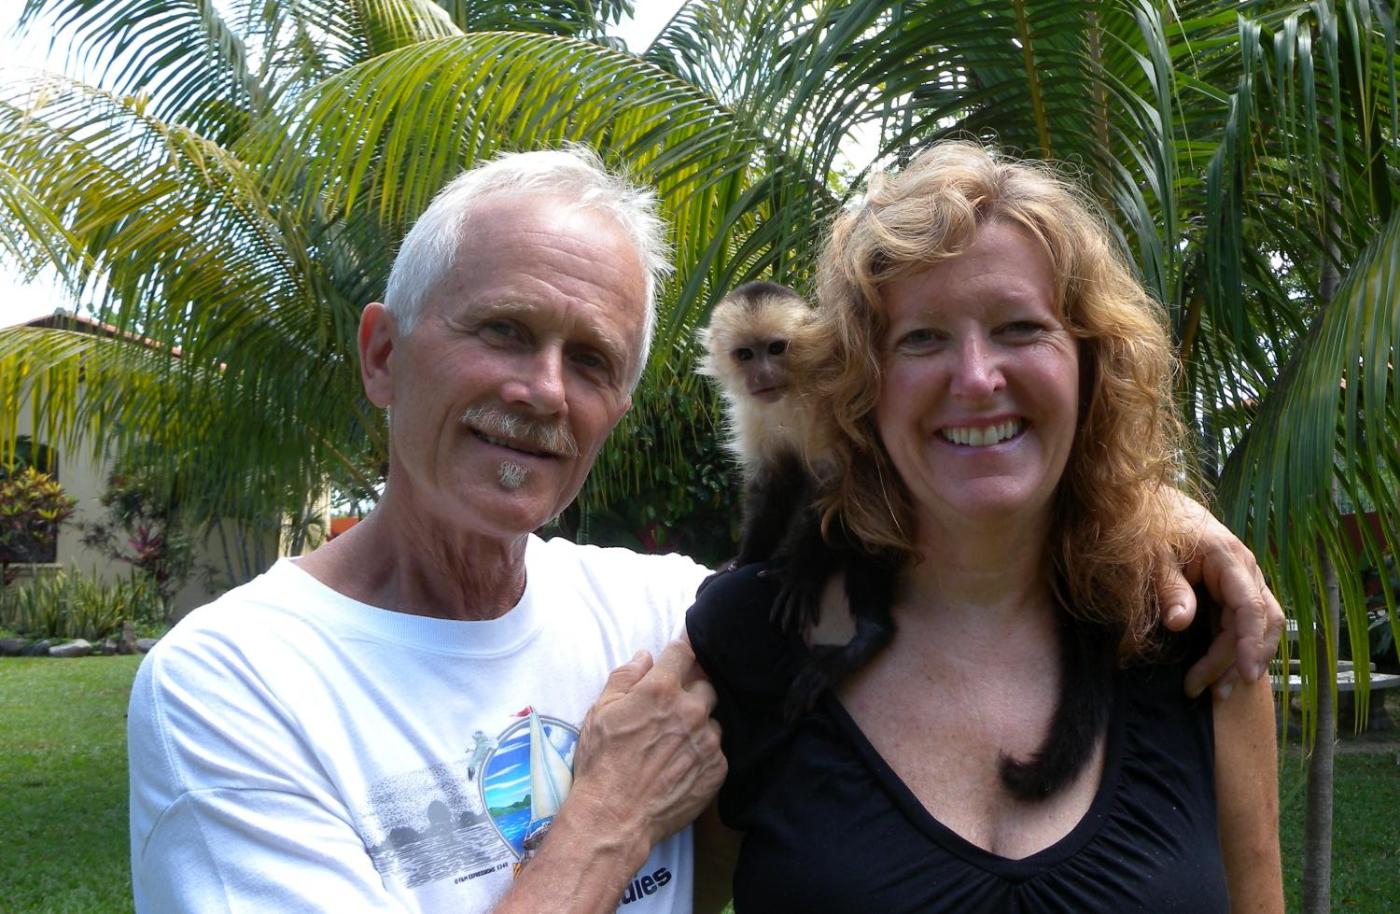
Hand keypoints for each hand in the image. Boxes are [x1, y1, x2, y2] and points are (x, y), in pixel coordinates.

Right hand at [570, 641, 725, 857]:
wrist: (614, 816)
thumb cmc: (602, 762)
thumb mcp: (600, 711)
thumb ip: (625, 677)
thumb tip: (645, 656)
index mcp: (661, 690)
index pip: (684, 651)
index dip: (684, 648)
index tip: (685, 650)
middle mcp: (691, 710)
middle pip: (706, 684)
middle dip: (693, 690)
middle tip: (673, 708)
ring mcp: (708, 741)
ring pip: (713, 720)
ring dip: (699, 725)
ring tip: (675, 744)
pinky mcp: (717, 768)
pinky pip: (717, 750)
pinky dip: (702, 753)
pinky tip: (681, 765)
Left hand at [1154, 491, 1284, 697]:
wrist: (1152, 502)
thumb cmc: (1151, 526)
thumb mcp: (1153, 555)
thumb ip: (1168, 587)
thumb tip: (1180, 623)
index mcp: (1228, 557)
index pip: (1251, 607)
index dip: (1250, 643)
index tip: (1245, 673)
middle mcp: (1244, 569)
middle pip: (1260, 622)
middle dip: (1240, 660)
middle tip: (1214, 692)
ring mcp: (1241, 580)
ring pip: (1258, 626)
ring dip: (1241, 659)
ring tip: (1218, 692)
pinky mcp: (1232, 589)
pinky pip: (1243, 622)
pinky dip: (1234, 648)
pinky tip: (1220, 673)